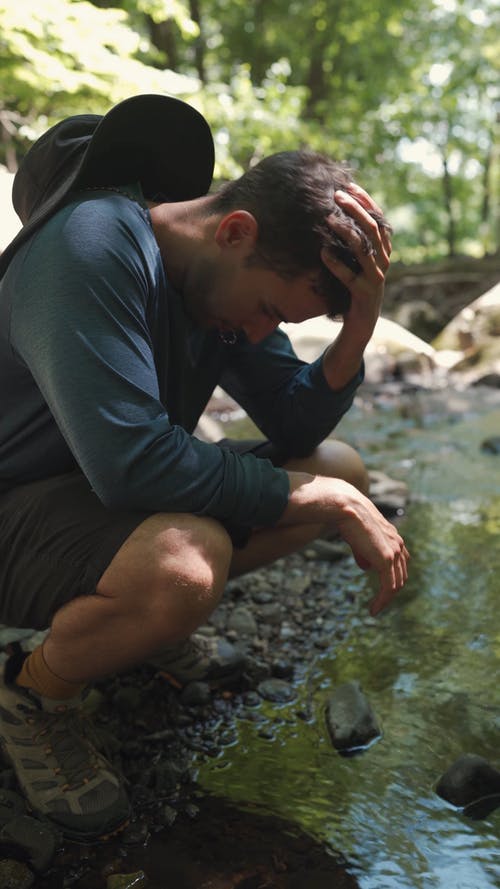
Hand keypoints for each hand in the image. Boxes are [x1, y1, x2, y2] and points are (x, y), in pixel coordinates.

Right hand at [284, 472, 409, 614]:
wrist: (346, 507)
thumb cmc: (347, 518)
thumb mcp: (358, 537)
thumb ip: (364, 552)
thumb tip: (366, 568)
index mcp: (393, 537)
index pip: (400, 562)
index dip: (393, 576)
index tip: (384, 588)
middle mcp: (398, 544)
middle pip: (401, 575)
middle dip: (391, 591)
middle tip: (378, 603)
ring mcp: (394, 552)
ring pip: (396, 584)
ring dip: (386, 599)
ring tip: (375, 609)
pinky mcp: (386, 560)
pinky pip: (388, 587)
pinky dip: (382, 601)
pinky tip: (373, 609)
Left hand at [320, 185, 391, 339]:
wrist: (362, 322)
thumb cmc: (356, 287)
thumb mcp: (359, 261)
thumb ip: (356, 240)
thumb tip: (340, 212)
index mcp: (383, 250)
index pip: (379, 218)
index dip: (366, 200)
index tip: (349, 185)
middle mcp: (383, 261)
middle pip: (372, 228)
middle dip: (356, 209)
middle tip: (337, 195)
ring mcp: (374, 277)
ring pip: (363, 249)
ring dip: (346, 231)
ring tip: (328, 219)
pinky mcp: (363, 293)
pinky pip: (349, 276)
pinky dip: (335, 264)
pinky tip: (322, 253)